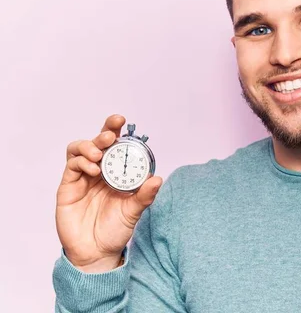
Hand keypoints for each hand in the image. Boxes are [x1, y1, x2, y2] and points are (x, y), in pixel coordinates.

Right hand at [55, 114, 162, 272]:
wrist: (96, 253)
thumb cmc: (115, 230)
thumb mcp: (134, 212)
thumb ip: (145, 195)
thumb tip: (158, 178)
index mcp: (116, 172)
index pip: (116, 146)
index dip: (116, 131)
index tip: (123, 121)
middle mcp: (98, 171)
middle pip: (97, 142)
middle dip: (104, 132)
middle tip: (111, 134)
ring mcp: (82, 178)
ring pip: (80, 149)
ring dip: (89, 146)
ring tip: (99, 155)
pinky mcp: (68, 187)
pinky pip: (71, 166)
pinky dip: (81, 161)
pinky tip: (93, 170)